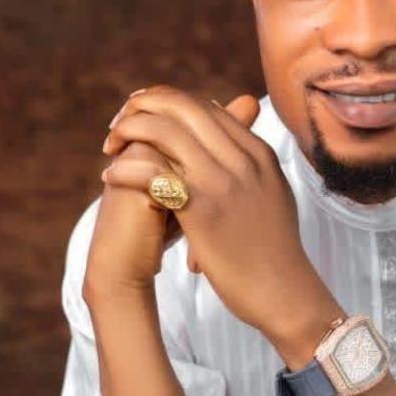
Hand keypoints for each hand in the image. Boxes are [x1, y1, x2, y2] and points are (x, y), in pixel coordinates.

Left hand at [98, 85, 335, 336]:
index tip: (142, 114)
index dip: (166, 103)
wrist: (284, 293)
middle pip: (184, 107)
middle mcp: (244, 159)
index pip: (205, 106)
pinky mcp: (203, 208)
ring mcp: (224, 181)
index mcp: (259, 153)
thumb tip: (234, 155)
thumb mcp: (273, 197)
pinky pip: (153, 173)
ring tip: (112, 145)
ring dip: (129, 130)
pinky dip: (125, 169)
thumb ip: (253, 169)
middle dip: (143, 106)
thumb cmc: (275, 254)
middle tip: (119, 122)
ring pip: (164, 130)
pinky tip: (111, 177)